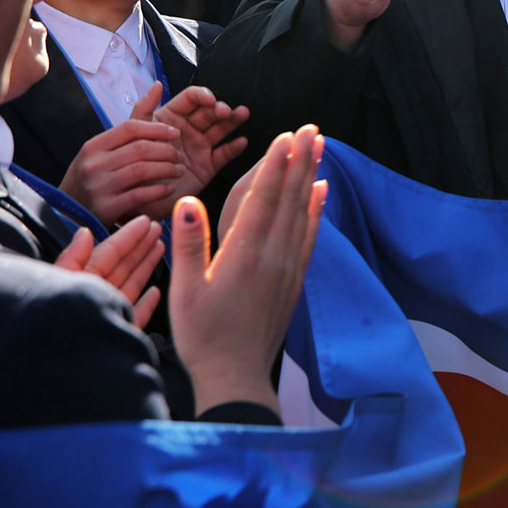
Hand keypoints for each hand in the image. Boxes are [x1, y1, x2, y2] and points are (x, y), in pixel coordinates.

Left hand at [53, 216, 164, 329]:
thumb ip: (74, 259)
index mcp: (79, 282)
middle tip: (159, 228)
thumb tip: (86, 232)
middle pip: (120, 266)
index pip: (107, 253)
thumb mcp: (64, 283)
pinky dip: (146, 303)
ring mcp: (107, 316)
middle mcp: (94, 297)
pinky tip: (156, 292)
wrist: (60, 371)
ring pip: (130, 286)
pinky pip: (135, 315)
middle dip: (140, 246)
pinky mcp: (118, 336)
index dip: (127, 236)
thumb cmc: (57, 323)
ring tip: (161, 248)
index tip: (146, 221)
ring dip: (146, 266)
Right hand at [58, 118, 185, 226]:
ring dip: (166, 169)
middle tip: (179, 155)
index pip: (130, 128)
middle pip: (139, 149)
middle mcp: (94, 163)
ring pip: (141, 170)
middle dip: (165, 151)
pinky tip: (168, 189)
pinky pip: (139, 195)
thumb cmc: (90, 179)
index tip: (175, 132)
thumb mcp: (100, 152)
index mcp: (93, 146)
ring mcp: (99, 186)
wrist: (66, 215)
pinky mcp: (106, 208)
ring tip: (178, 170)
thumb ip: (130, 127)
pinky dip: (158, 190)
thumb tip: (157, 87)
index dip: (157, 129)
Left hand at [136, 85, 247, 218]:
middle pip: (209, 112)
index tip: (210, 100)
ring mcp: (199, 148)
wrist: (136, 198)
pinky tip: (241, 141)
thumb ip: (144, 108)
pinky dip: (234, 148)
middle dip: (219, 108)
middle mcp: (188, 130)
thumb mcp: (134, 133)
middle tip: (225, 111)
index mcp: (171, 117)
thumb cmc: (132, 164)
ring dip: (232, 121)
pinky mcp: (207, 166)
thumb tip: (157, 84)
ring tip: (242, 114)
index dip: (203, 95)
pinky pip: (223, 154)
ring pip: (220, 129)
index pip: (191, 99)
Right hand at [169, 125, 327, 415]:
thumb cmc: (203, 336)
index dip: (275, 165)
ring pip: (303, 213)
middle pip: (290, 199)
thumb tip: (186, 202)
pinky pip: (310, 237)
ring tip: (320, 149)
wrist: (235, 378)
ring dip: (311, 178)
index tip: (287, 136)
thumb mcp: (186, 291)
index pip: (264, 199)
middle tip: (312, 129)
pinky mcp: (294, 281)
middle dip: (300, 161)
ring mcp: (287, 268)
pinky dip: (317, 211)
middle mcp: (273, 256)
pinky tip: (321, 193)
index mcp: (244, 254)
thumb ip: (189, 244)